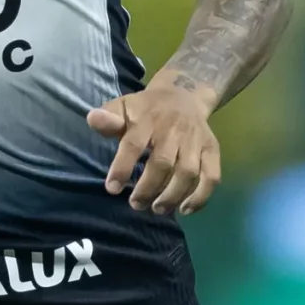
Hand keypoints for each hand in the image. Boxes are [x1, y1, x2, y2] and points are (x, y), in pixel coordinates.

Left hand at [88, 75, 222, 214]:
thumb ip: (109, 118)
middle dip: (148, 188)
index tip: (112, 189)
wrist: (184, 94)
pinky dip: (201, 196)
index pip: (133, 144)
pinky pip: (212, 176)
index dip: (122, 168)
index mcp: (147, 119)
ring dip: (172, 196)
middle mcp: (174, 130)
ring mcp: (195, 140)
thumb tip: (93, 119)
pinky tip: (185, 209)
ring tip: (157, 209)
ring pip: (188, 172)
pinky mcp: (212, 149)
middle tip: (135, 204)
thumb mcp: (123, 106)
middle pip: (163, 163)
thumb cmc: (145, 109)